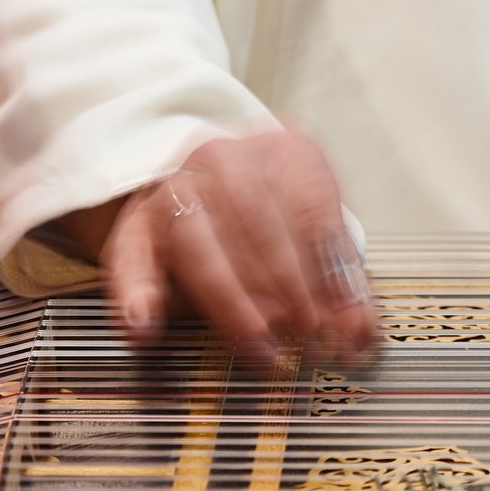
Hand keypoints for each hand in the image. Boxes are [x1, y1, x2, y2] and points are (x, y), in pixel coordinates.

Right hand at [65, 129, 377, 364]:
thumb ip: (341, 274)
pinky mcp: (136, 222)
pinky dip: (136, 290)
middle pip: (256, 219)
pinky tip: (145, 325)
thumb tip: (360, 335)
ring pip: (198, 240)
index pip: (311, 206)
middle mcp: (225, 157)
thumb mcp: (322, 224)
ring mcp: (176, 185)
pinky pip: (129, 255)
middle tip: (305, 332)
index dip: (328, 266)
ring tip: (259, 341)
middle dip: (285, 283)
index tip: (341, 316)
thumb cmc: (284, 207)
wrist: (220, 170)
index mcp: (285, 149)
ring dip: (230, 298)